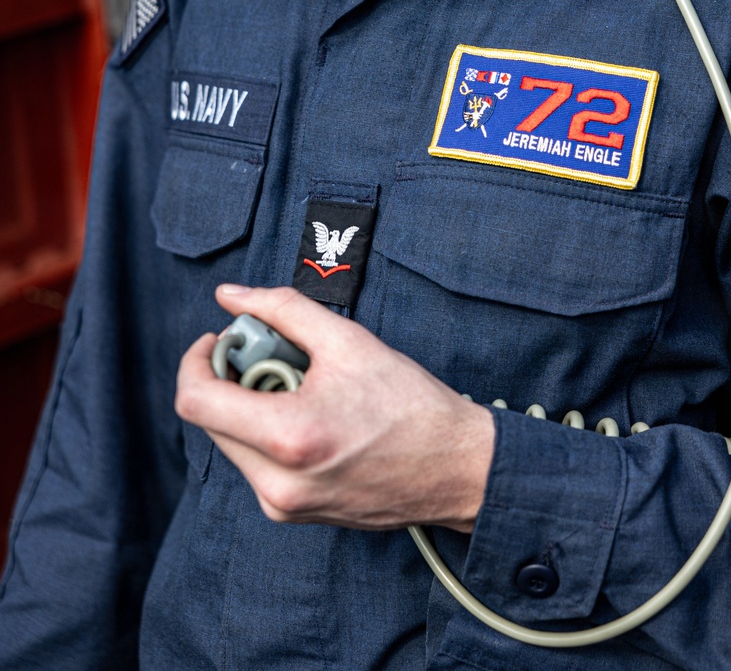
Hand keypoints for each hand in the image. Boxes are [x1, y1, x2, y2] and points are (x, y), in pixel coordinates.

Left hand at [175, 284, 494, 531]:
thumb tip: (230, 295)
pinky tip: (310, 414)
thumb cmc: (411, 406)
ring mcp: (282, 506)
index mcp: (288, 438)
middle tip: (273, 352)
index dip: (196, 361)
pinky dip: (268, 432)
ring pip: (232, 443)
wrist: (455, 468)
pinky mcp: (293, 514)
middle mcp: (276, 483)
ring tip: (301, 384)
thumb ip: (283, 310)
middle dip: (231, 378)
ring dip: (250, 405)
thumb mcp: (348, 340)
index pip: (196, 401)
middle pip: (211, 421)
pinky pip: (256, 464)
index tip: (220, 338)